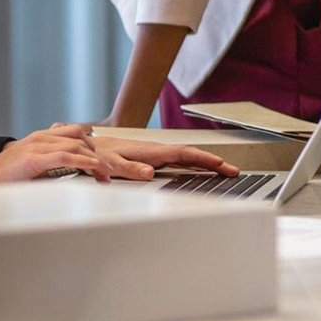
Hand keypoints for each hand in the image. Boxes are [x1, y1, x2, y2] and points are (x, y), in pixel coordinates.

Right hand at [0, 124, 121, 184]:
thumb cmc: (1, 180)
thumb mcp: (29, 166)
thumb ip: (47, 164)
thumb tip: (68, 173)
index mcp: (39, 138)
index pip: (74, 134)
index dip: (91, 147)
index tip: (102, 163)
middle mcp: (40, 137)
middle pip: (79, 136)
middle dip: (97, 152)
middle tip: (107, 172)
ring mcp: (36, 146)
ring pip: (76, 145)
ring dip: (94, 160)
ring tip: (105, 175)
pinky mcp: (33, 159)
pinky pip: (65, 156)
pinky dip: (83, 162)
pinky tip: (93, 169)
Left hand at [91, 135, 234, 177]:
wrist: (86, 147)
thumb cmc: (98, 156)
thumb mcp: (111, 164)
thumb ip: (129, 169)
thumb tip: (149, 174)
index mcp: (152, 152)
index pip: (184, 154)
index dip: (204, 159)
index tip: (221, 164)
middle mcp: (158, 152)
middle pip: (192, 156)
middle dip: (214, 163)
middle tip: (233, 172)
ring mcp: (157, 155)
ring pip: (187, 159)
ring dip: (206, 164)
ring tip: (224, 172)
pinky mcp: (153, 159)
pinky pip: (179, 162)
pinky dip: (194, 166)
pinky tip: (200, 171)